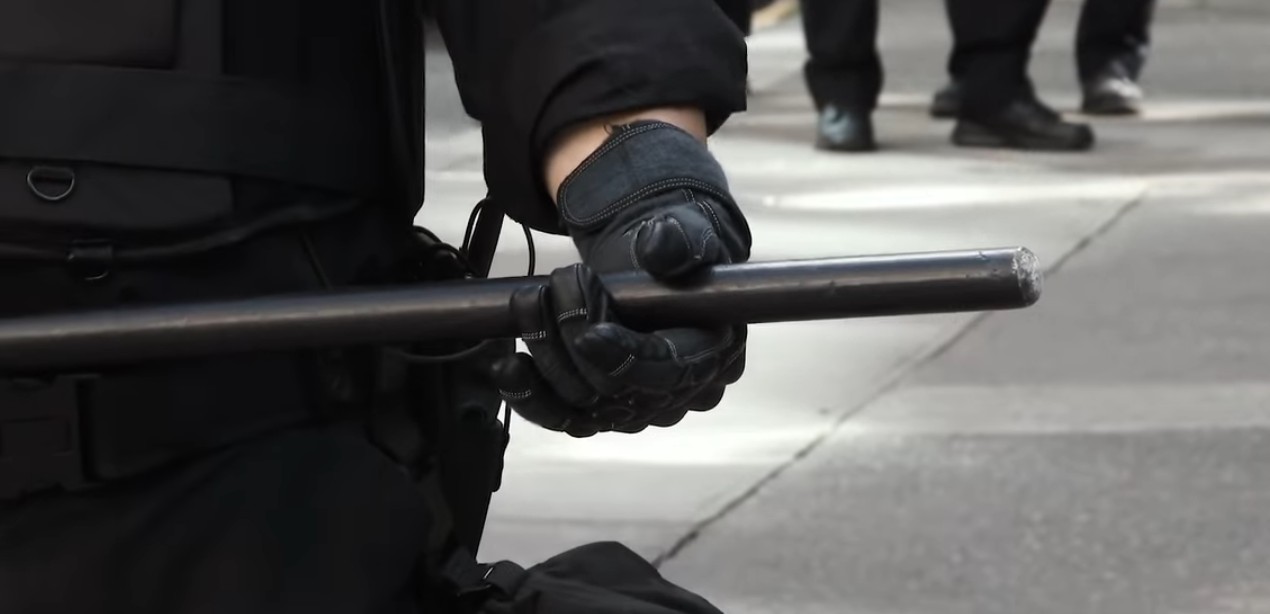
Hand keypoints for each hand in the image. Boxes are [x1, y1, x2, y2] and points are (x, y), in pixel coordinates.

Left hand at [493, 121, 751, 436]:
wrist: (650, 262)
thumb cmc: (675, 253)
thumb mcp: (688, 233)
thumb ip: (681, 240)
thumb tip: (662, 245)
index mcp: (714, 354)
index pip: (669, 372)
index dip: (625, 358)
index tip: (587, 334)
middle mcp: (680, 394)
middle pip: (619, 393)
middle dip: (573, 341)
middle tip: (550, 290)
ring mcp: (639, 407)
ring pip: (585, 407)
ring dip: (546, 360)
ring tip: (526, 308)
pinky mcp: (602, 410)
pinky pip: (563, 417)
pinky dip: (529, 395)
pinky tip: (506, 367)